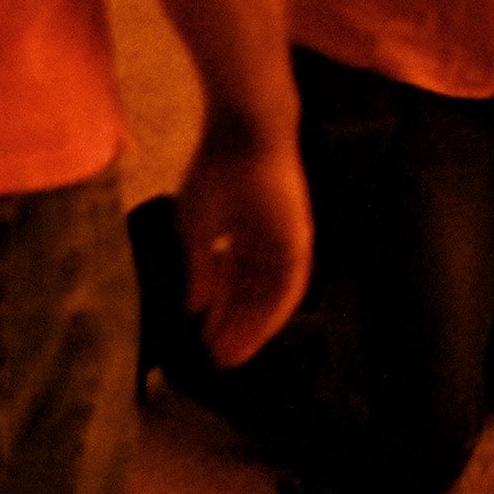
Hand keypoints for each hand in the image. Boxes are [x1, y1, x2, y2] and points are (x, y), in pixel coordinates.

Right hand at [177, 128, 312, 368]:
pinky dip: (275, 310)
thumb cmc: (216, 170)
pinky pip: (291, 284)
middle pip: (252, 297)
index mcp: (244, 237)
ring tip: (232, 354)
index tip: (204, 342)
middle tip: (219, 361)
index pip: (233, 287)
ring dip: (253, 327)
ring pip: (271, 297)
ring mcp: (286, 243)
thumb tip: (193, 306)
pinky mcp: (300, 239)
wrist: (243, 132)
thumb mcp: (197, 228)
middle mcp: (268, 245)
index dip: (220, 315)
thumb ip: (200, 268)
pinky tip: (256, 332)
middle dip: (235, 329)